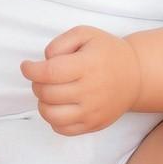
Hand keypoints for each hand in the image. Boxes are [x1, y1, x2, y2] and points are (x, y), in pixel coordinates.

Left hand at [19, 25, 140, 135]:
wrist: (135, 76)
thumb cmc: (106, 52)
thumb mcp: (85, 34)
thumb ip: (61, 42)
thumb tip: (45, 60)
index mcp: (87, 65)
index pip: (49, 72)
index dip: (31, 70)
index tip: (27, 66)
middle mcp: (91, 90)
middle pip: (47, 93)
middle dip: (36, 84)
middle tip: (42, 77)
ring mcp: (92, 111)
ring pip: (51, 115)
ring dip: (43, 103)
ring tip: (49, 92)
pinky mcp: (94, 125)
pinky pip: (62, 129)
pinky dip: (53, 119)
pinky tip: (59, 105)